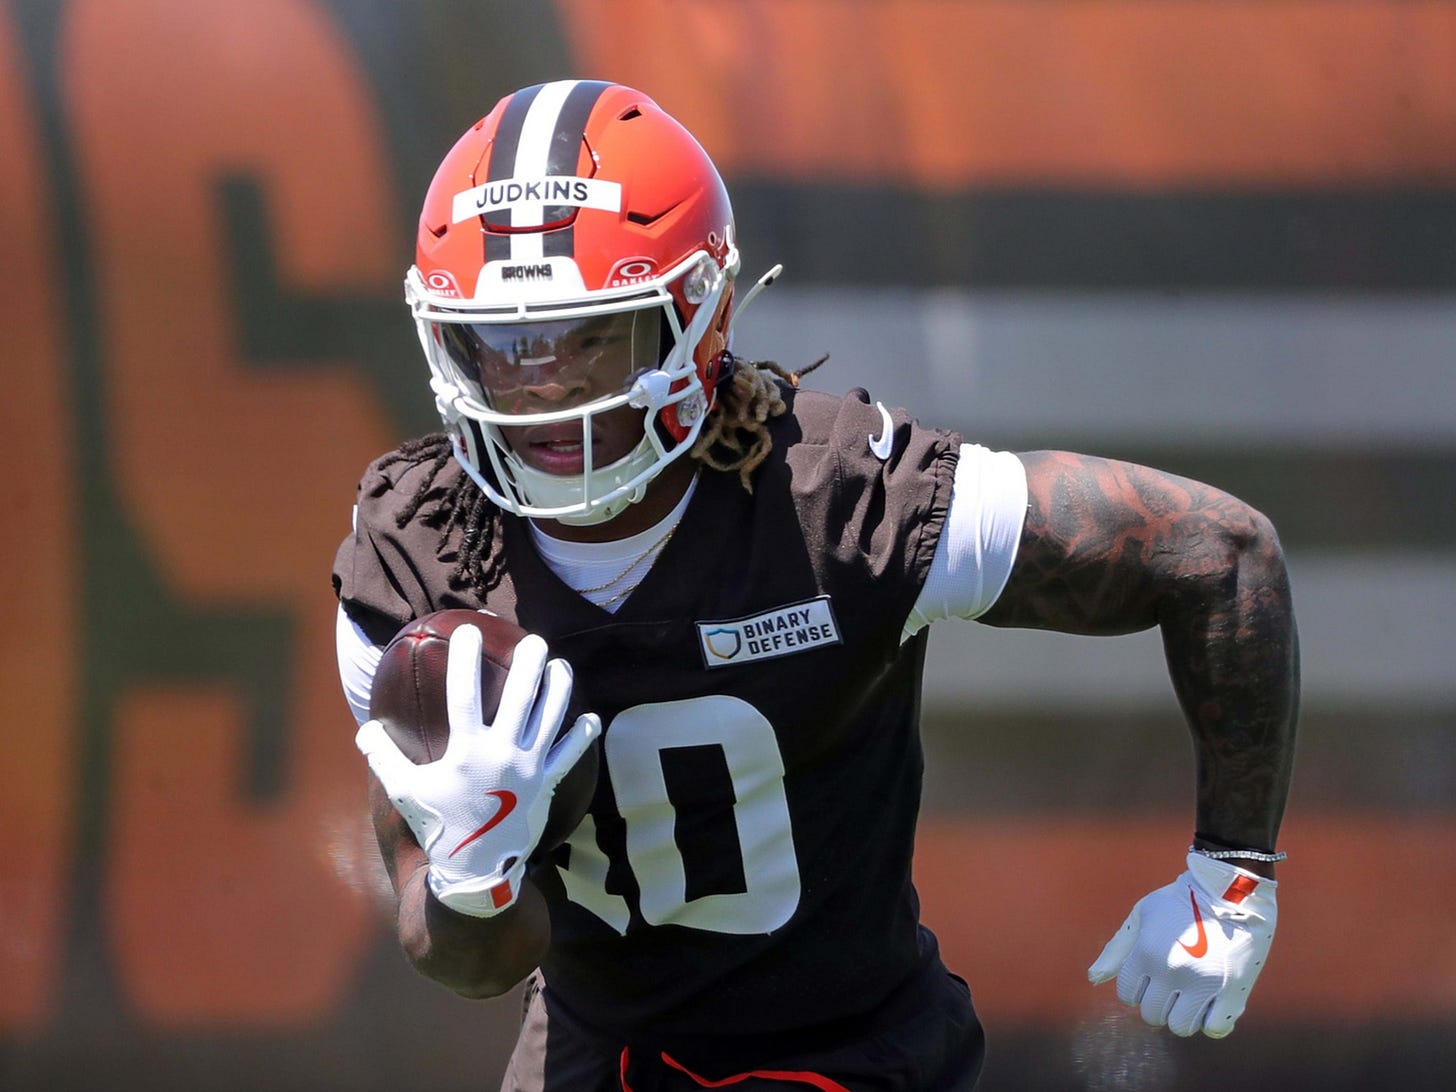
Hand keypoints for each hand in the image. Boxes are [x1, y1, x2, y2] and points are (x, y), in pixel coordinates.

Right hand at [356, 625, 600, 916]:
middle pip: (522, 697)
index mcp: (468, 751)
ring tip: (561, 666)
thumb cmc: (438, 827)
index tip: (468, 631)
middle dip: (529, 663)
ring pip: (551, 719)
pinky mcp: (548, 785)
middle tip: (534, 639)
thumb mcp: (405, 793)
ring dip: (559, 689)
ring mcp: (531, 769)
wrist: (477, 873)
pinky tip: (591, 719)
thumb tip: (365, 729)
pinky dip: (582, 737)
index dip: (466, 659)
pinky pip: (570, 756)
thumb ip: (383, 758)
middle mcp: (504, 754)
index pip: (466, 694)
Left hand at [1088, 852, 1277, 1037]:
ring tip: (1192, 995)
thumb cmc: (1179, 903)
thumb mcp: (1141, 917)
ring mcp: (1203, 983)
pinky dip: (1211, 1022)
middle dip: (1158, 1003)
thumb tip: (1092, 979)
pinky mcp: (1233, 991)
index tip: (1150, 975)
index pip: (1127, 994)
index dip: (1137, 988)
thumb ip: (1117, 950)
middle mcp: (1171, 971)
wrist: (1230, 890)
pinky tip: (1212, 1004)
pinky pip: (1214, 1028)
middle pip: (1153, 1014)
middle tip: (1172, 986)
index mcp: (1145, 952)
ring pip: (1181, 1026)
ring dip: (1183, 1015)